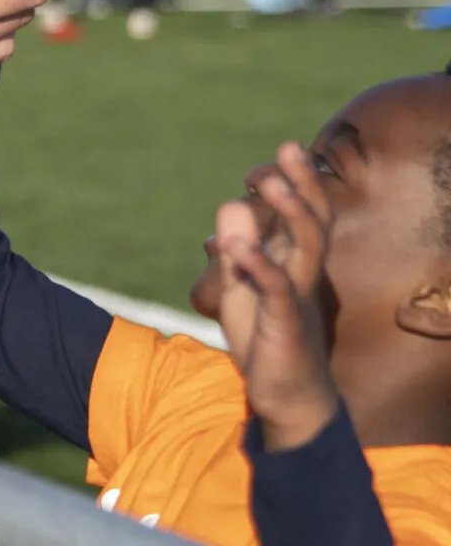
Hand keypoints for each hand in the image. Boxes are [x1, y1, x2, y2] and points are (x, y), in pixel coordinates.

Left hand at [210, 142, 342, 450]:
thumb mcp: (242, 285)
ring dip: (290, 215)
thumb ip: (237, 245)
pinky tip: (238, 247)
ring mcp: (298, 298)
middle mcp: (303, 275)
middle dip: (303, 185)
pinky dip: (259, 266)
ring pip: (307, 248)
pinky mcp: (285, 325)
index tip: (285, 149)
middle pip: (314, 221)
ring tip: (271, 183)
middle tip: (290, 148)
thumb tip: (231, 203)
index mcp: (294, 263)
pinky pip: (278, 290)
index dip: (298, 182)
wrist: (286, 397)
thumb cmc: (266, 337)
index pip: (304, 214)